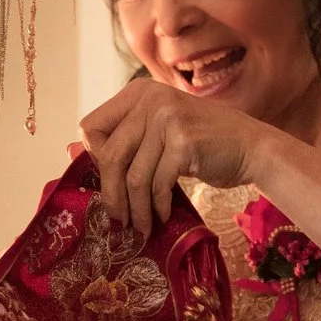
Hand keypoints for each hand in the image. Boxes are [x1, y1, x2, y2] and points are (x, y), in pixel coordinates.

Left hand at [79, 79, 270, 236]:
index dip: (96, 160)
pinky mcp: (183, 142)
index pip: (91, 128)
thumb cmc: (202, 144)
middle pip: (111, 155)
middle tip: (118, 220)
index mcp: (138, 93)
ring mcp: (167, 118)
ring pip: (133, 176)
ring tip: (140, 227)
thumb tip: (69, 154)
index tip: (111, 182)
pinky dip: (157, 207)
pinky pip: (157, 184)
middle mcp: (150, 99)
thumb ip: (125, 141)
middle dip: (112, 194)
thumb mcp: (159, 132)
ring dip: (135, 209)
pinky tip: (162, 217)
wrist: (252, 147)